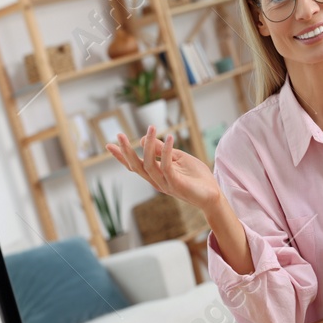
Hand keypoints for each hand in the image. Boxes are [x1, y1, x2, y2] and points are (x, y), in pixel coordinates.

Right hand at [105, 126, 221, 212]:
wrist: (213, 195)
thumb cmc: (196, 177)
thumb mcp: (178, 158)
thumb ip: (162, 150)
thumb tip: (145, 138)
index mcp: (155, 175)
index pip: (134, 165)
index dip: (121, 156)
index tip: (109, 145)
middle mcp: (157, 181)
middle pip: (136, 166)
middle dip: (126, 151)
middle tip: (119, 135)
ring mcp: (165, 184)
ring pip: (148, 165)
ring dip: (148, 146)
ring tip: (151, 127)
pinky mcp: (176, 183)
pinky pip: (166, 166)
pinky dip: (165, 151)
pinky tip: (169, 138)